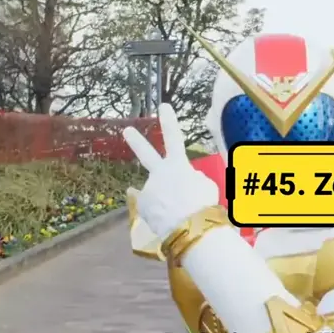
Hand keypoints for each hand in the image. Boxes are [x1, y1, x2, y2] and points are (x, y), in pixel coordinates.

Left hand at [123, 104, 218, 240]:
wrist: (190, 227)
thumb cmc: (204, 204)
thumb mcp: (206, 185)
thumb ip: (194, 178)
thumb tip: (185, 179)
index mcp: (178, 166)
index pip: (174, 138)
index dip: (169, 121)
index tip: (163, 106)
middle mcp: (159, 174)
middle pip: (146, 154)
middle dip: (137, 141)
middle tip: (126, 130)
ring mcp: (148, 190)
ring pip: (157, 192)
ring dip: (165, 200)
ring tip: (177, 213)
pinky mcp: (142, 206)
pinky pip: (152, 207)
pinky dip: (158, 211)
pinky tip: (165, 218)